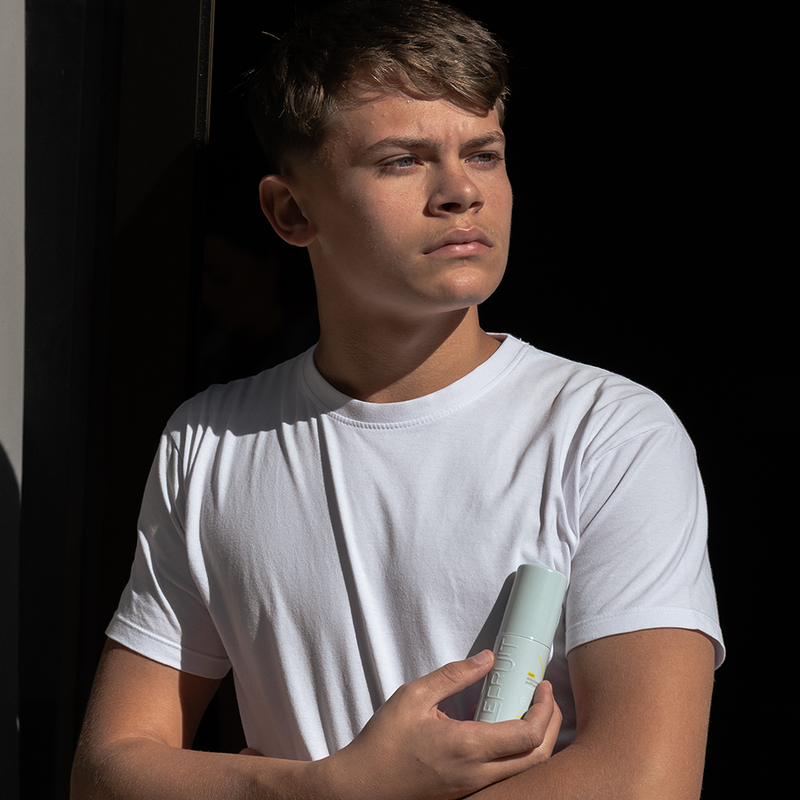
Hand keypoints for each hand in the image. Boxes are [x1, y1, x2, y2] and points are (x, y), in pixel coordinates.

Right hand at [314, 650, 560, 799]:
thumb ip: (454, 675)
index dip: (544, 709)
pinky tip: (502, 731)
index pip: (527, 735)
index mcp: (467, 747)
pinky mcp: (467, 794)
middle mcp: (477, 774)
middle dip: (551, 725)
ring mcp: (474, 789)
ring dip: (538, 742)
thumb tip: (487, 659)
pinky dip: (518, 755)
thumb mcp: (414, 696)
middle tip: (546, 698)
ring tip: (531, 711)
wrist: (362, 786)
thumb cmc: (384, 741)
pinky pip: (505, 777)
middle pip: (537, 758)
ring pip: (524, 771)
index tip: (542, 686)